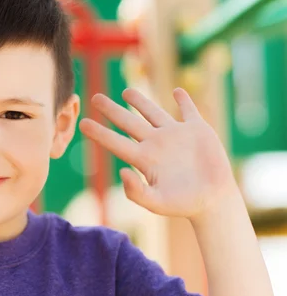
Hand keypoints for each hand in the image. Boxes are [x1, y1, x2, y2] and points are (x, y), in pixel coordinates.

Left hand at [79, 88, 236, 219]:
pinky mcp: (197, 130)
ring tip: (126, 91)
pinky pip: (189, 111)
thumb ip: (135, 192)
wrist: (213, 201)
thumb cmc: (183, 205)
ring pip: (153, 112)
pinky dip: (184, 101)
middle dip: (112, 110)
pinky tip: (177, 92)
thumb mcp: (156, 203)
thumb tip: (122, 172)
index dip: (99, 133)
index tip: (82, 123)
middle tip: (95, 98)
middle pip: (129, 122)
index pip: (116, 142)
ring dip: (140, 100)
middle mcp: (156, 144)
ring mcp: (176, 135)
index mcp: (144, 159)